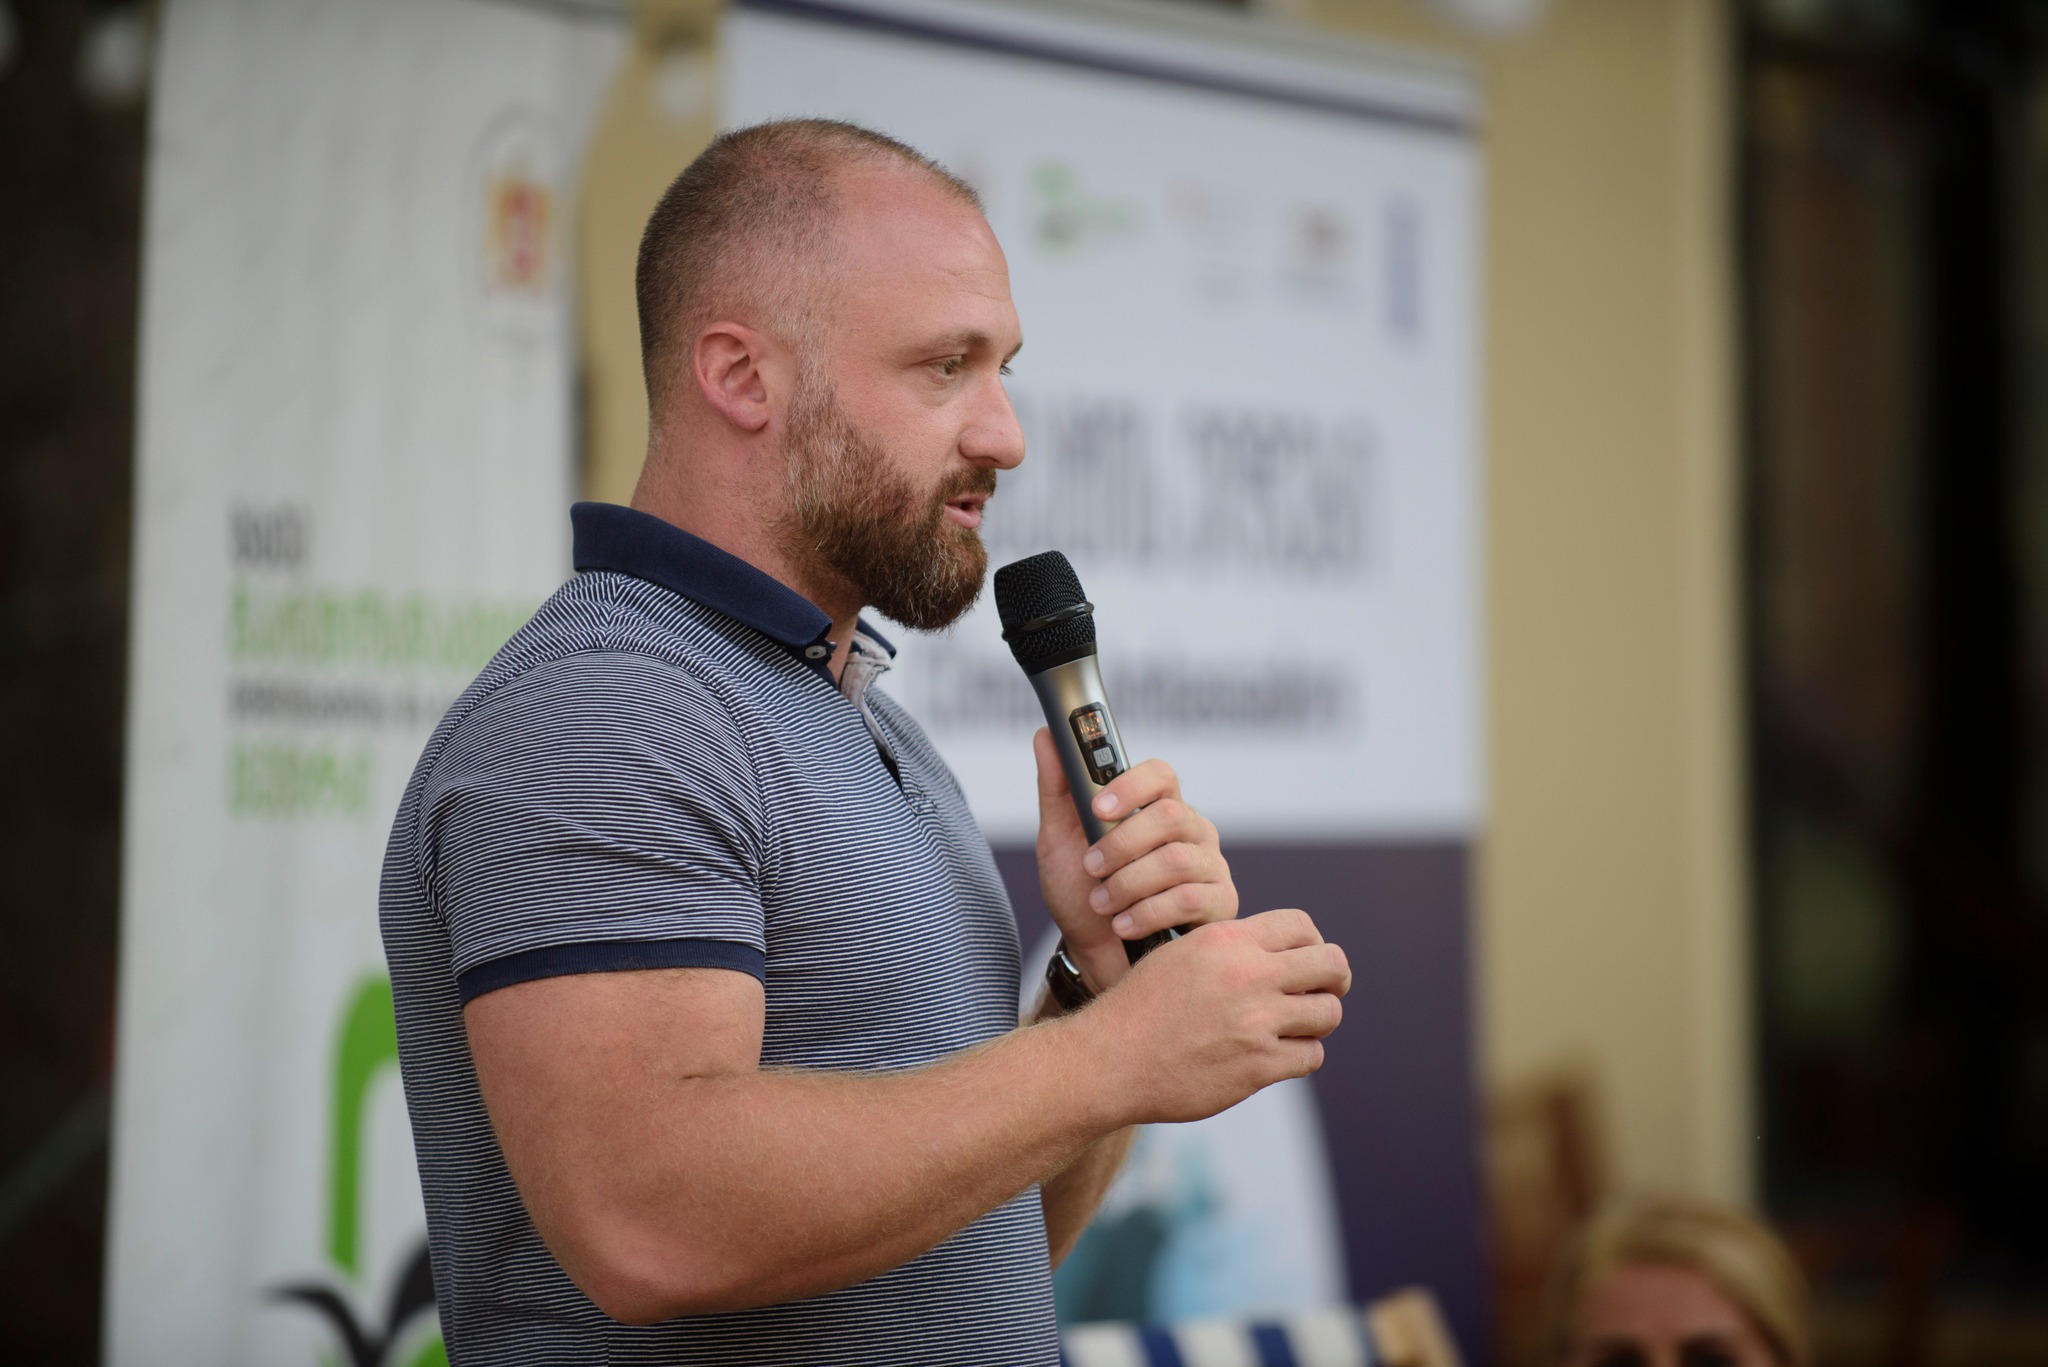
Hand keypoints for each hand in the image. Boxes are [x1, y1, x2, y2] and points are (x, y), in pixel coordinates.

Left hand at [1032, 728, 1238, 993]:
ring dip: (1128, 884)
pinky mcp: (1219, 907)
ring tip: (1101, 903)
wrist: (1092, 956)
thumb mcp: (1058, 841)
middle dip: (1121, 844)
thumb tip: (1046, 735)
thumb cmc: (1079, 894)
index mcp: (1157, 807)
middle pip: (1170, 816)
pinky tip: (1122, 925)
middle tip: (1090, 865)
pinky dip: (1146, 913)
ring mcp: (1210, 868)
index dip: (1131, 785)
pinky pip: (1189, 900)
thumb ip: (1058, 789)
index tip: (1096, 806)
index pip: (1161, 774)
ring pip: (1177, 861)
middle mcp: (1191, 831)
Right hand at [1068, 908, 1350, 1124]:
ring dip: (1317, 1020)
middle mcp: (1247, 975)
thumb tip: (1280, 950)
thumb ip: (1231, 948)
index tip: (1303, 961)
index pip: (1302, 926)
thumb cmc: (1141, 1007)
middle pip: (1332, 964)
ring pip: (1328, 1013)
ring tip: (1296, 1026)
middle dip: (1333, 978)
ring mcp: (1256, 1022)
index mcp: (1227, 940)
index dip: (1311, 943)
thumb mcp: (1181, 954)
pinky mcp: (1258, 1067)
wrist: (1109, 1060)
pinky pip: (1310, 1055)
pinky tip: (1276, 1054)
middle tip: (1321, 991)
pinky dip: (1299, 1054)